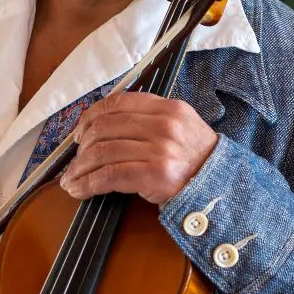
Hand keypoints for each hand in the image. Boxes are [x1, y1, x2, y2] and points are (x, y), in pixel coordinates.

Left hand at [60, 94, 216, 205]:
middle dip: (81, 147)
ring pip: (102, 152)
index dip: (90, 117)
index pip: (118, 102)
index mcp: (167, 108)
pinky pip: (110, 175)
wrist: (222, 187)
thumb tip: (100, 127)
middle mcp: (163, 124)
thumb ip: (147, 120)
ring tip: (70, 180)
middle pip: (104, 128)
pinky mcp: (156, 173)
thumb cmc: (196, 161)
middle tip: (74, 161)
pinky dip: (88, 184)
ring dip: (79, 169)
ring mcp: (160, 148)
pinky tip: (79, 190)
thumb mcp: (179, 127)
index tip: (79, 133)